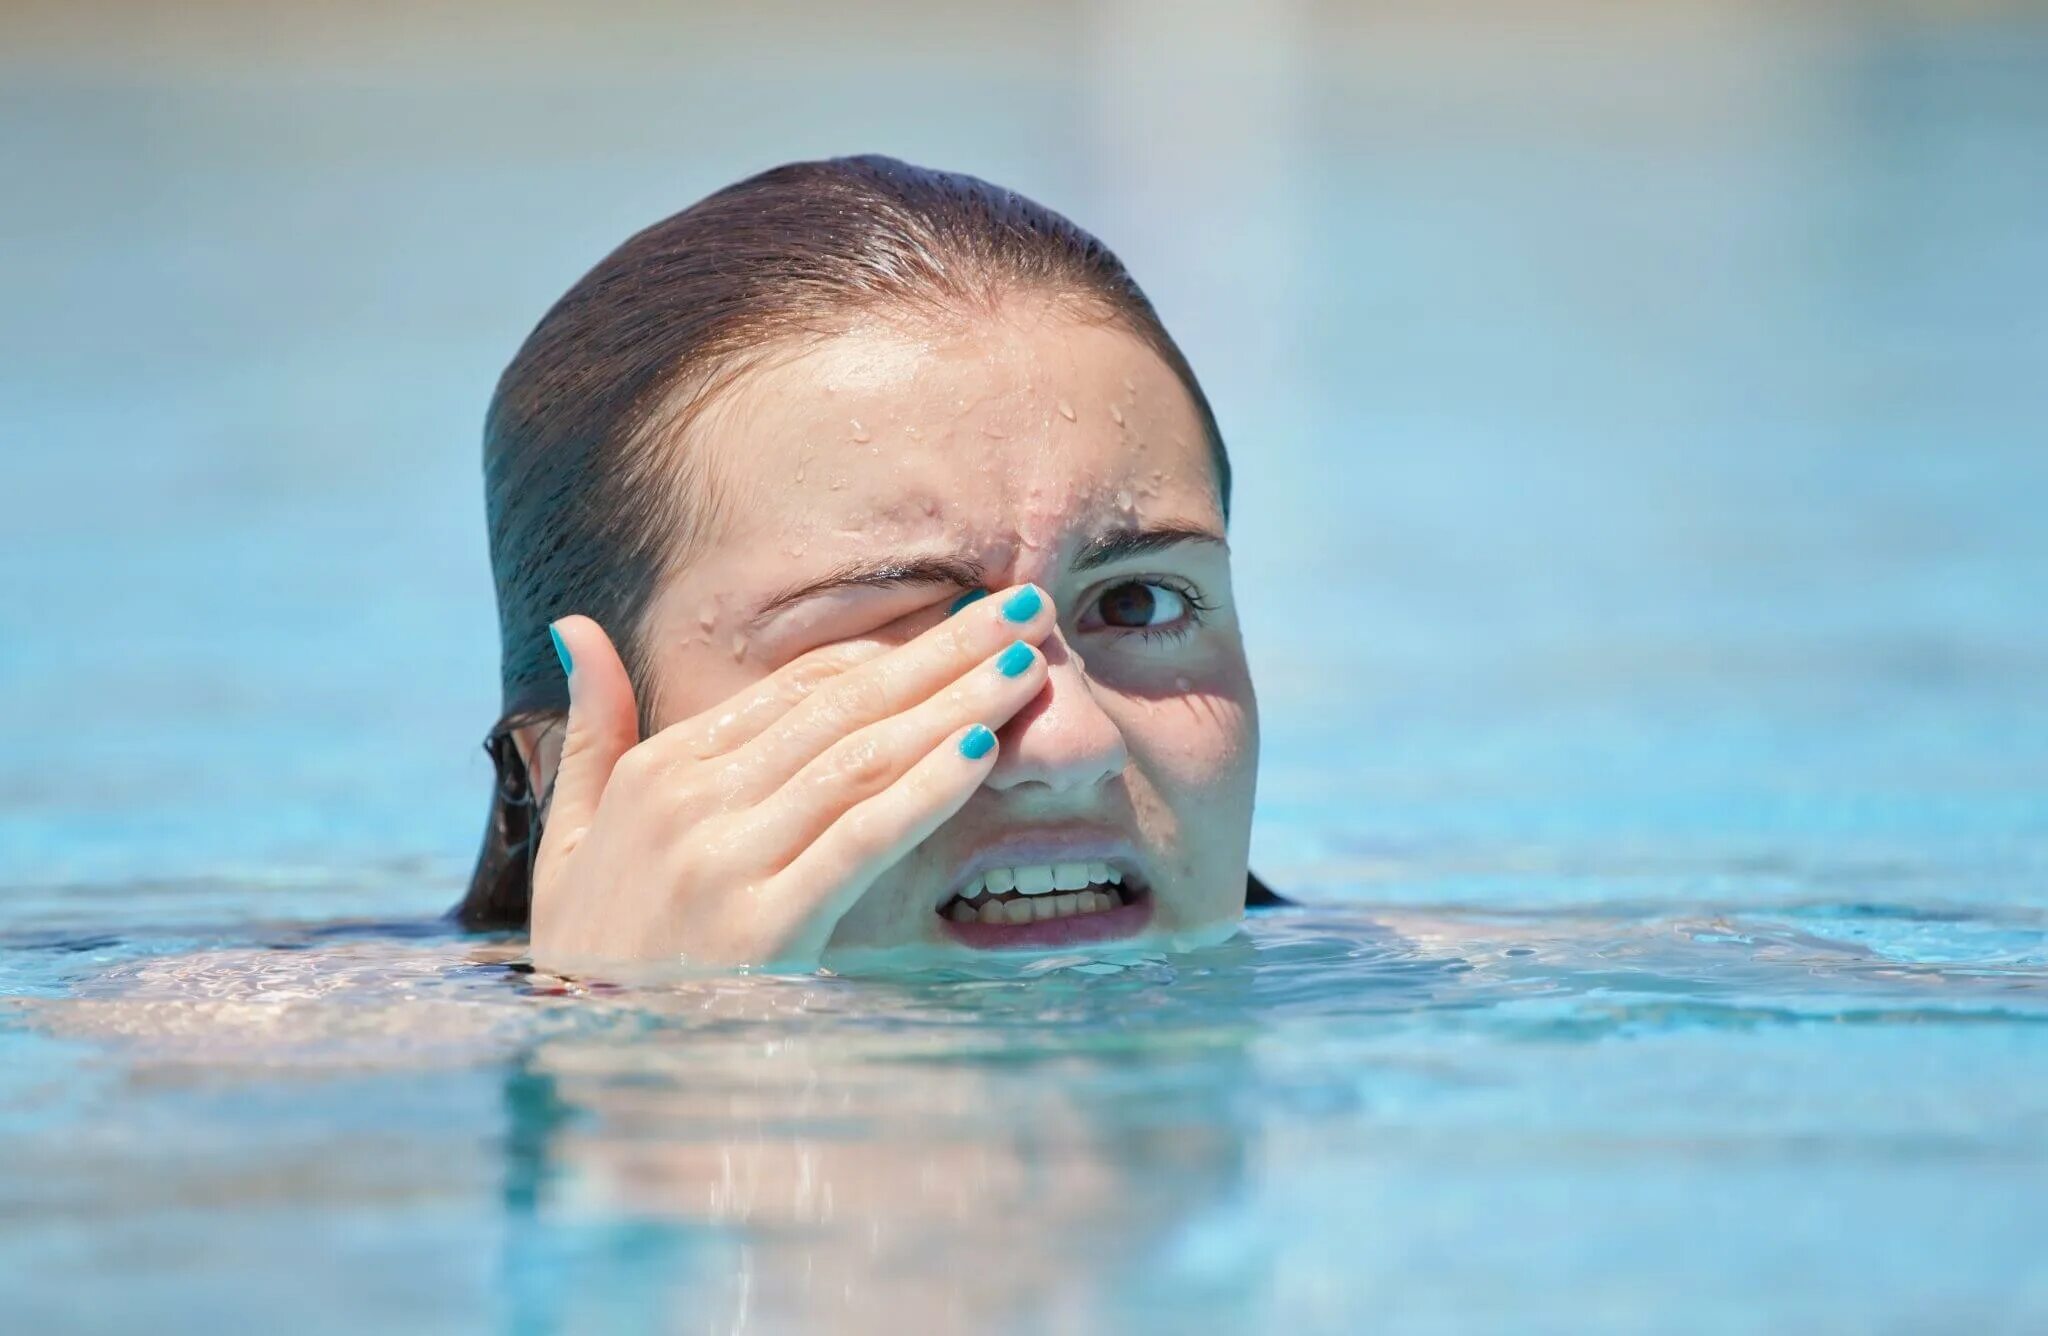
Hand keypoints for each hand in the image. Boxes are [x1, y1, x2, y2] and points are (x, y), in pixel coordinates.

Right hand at [529, 584, 1056, 968]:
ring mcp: (727, 860)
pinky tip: (982, 750)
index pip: (799, 688)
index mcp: (661, 772)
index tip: (967, 622)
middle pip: (844, 706)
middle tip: (1028, 608)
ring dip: (954, 705)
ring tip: (1027, 666)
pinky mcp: (765, 926)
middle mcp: (694, 801)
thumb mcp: (571, 836)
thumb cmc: (593, 956)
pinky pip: (861, 839)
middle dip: (945, 653)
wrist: (585, 1062)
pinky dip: (924, 791)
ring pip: (861, 759)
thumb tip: (578, 625)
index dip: (892, 649)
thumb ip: (591, 730)